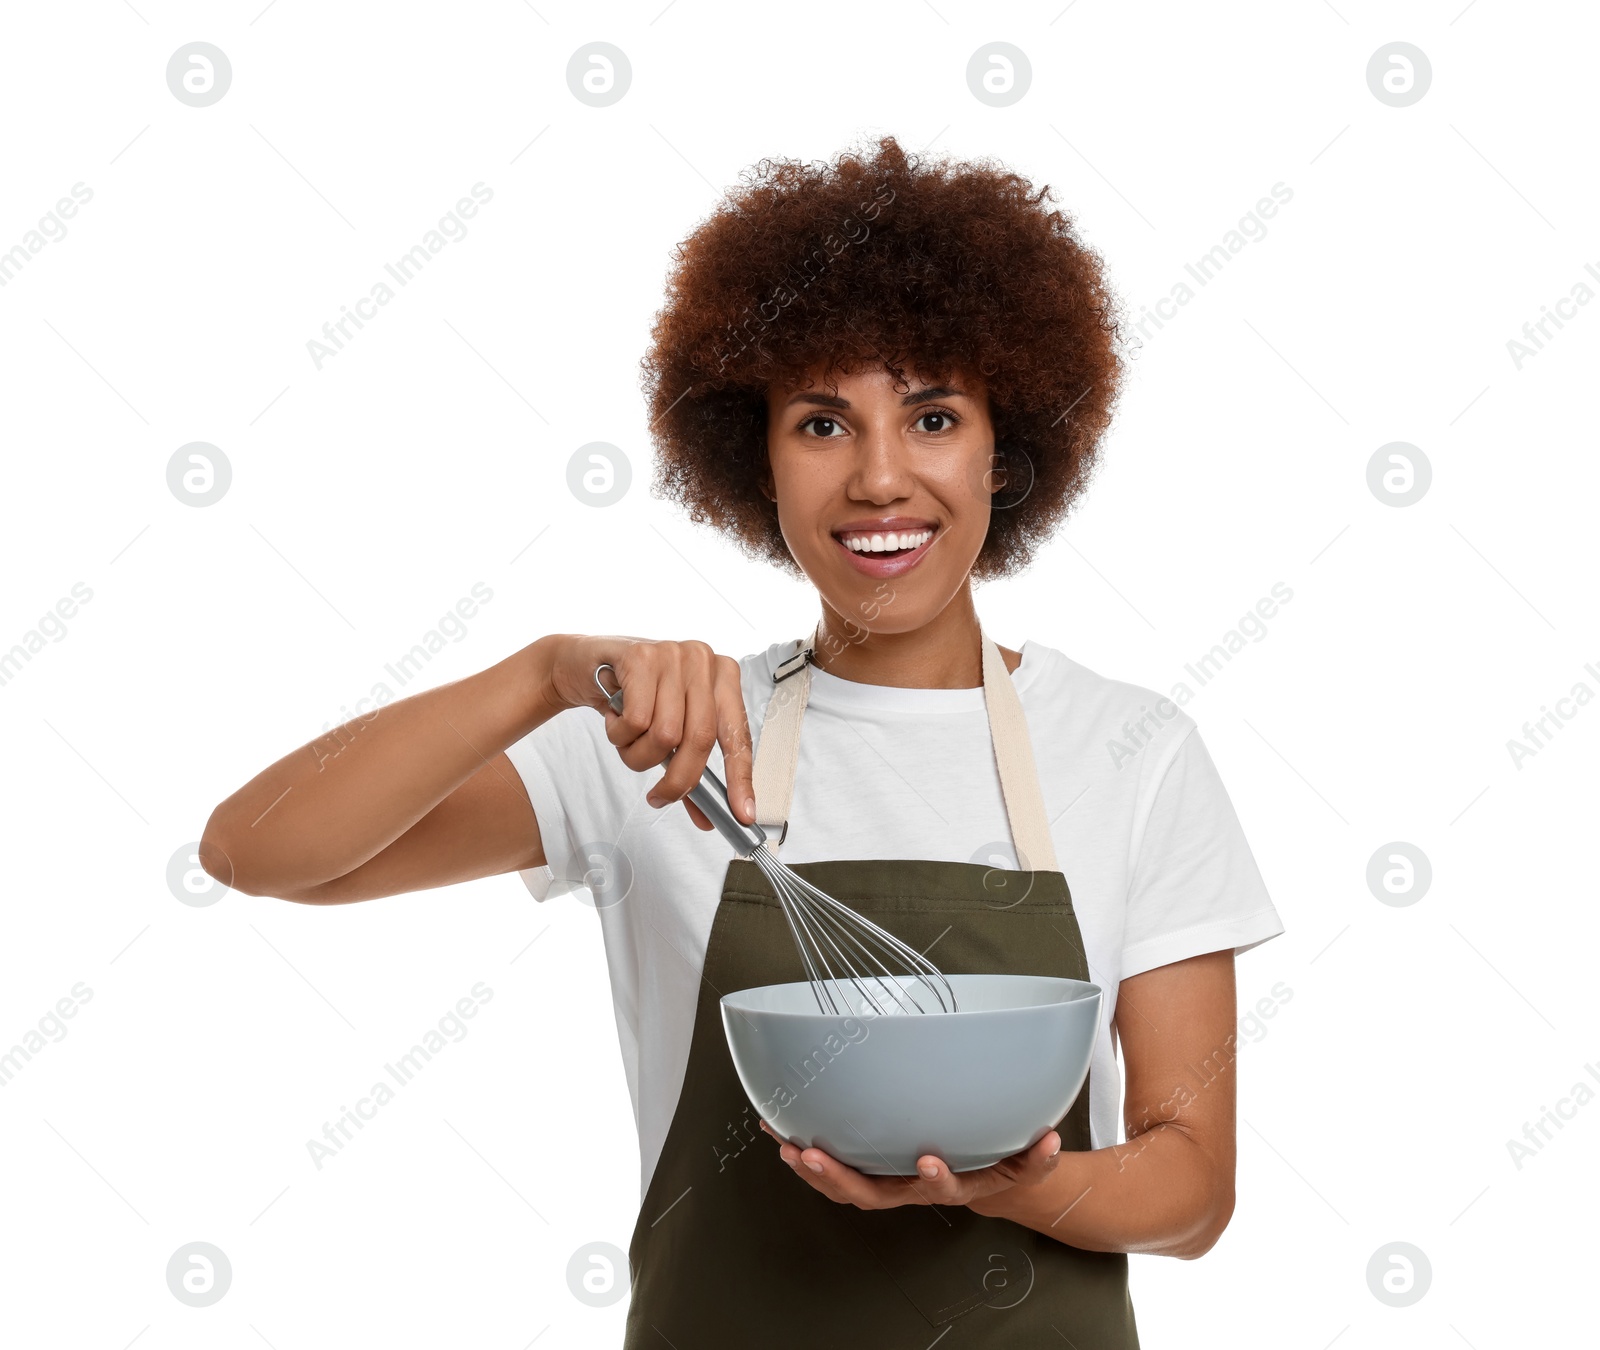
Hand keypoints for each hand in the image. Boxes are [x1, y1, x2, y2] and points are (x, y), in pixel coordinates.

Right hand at [543, 634, 755, 829]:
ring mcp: (673, 654)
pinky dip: (620, 735)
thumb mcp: (667, 728)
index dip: (741, 777)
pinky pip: (636, 721)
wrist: (584, 665)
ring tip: (627, 740)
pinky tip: (614, 720)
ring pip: (665, 735)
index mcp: (722, 675)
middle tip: (660, 797)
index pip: (738, 734)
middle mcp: (703, 660)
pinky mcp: (641, 657)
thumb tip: (706, 815)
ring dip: (639, 754)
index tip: (743, 813)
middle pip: (701, 738)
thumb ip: (690, 767)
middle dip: (679, 780)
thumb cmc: (633, 697)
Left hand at [760, 1119, 1062, 1210]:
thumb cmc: (997, 1166)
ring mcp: (887, 1183)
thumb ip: (1037, 1157)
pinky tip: (780, 1131)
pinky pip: (834, 1171)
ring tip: (784, 1146)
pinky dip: (806, 1156)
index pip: (941, 1187)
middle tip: (813, 1156)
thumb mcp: (1023, 1164)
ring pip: (845, 1188)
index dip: (936, 1177)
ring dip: (813, 1171)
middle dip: (840, 1178)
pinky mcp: (869, 1171)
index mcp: (949, 1186)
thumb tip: (1051, 1139)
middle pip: (872, 1194)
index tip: (928, 1159)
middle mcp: (911, 1190)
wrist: (979, 1182)